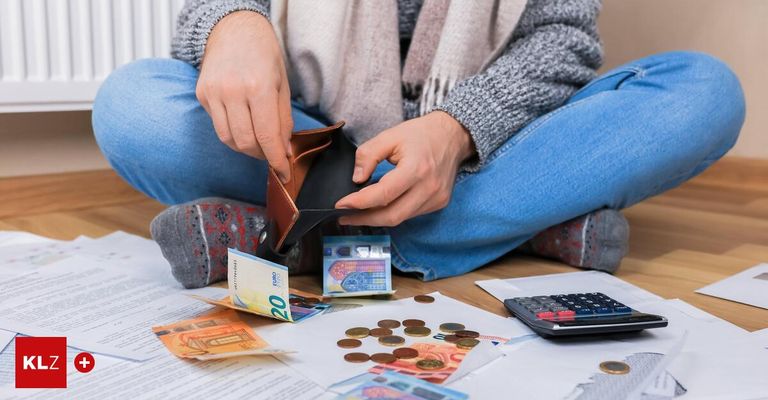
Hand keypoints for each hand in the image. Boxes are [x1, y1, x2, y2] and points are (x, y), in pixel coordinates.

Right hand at [197, 11, 292, 182]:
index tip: (284, 173)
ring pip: (228, 139)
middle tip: (271, 155)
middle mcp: (233, 91)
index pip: (267, 137)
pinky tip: (242, 124)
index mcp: (259, 87)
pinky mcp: (202, 94)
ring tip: (258, 144)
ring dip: (245, 148)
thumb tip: (284, 149)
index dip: (277, 160)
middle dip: (261, 155)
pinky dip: (232, 132)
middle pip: (246, 142)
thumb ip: (283, 119)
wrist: (234, 29)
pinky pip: (218, 125)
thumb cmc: (264, 55)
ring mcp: (213, 93)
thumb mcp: (282, 84)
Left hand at [336, 111, 474, 226]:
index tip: (340, 204)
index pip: (383, 194)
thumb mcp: (389, 136)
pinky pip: (411, 214)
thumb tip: (356, 179)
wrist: (453, 135)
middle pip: (392, 215)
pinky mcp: (439, 203)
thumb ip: (368, 155)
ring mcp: (436, 198)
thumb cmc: (421, 134)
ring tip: (358, 212)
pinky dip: (393, 212)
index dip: (359, 202)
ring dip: (377, 218)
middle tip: (344, 216)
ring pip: (401, 218)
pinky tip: (381, 206)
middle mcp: (429, 188)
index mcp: (416, 168)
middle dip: (364, 219)